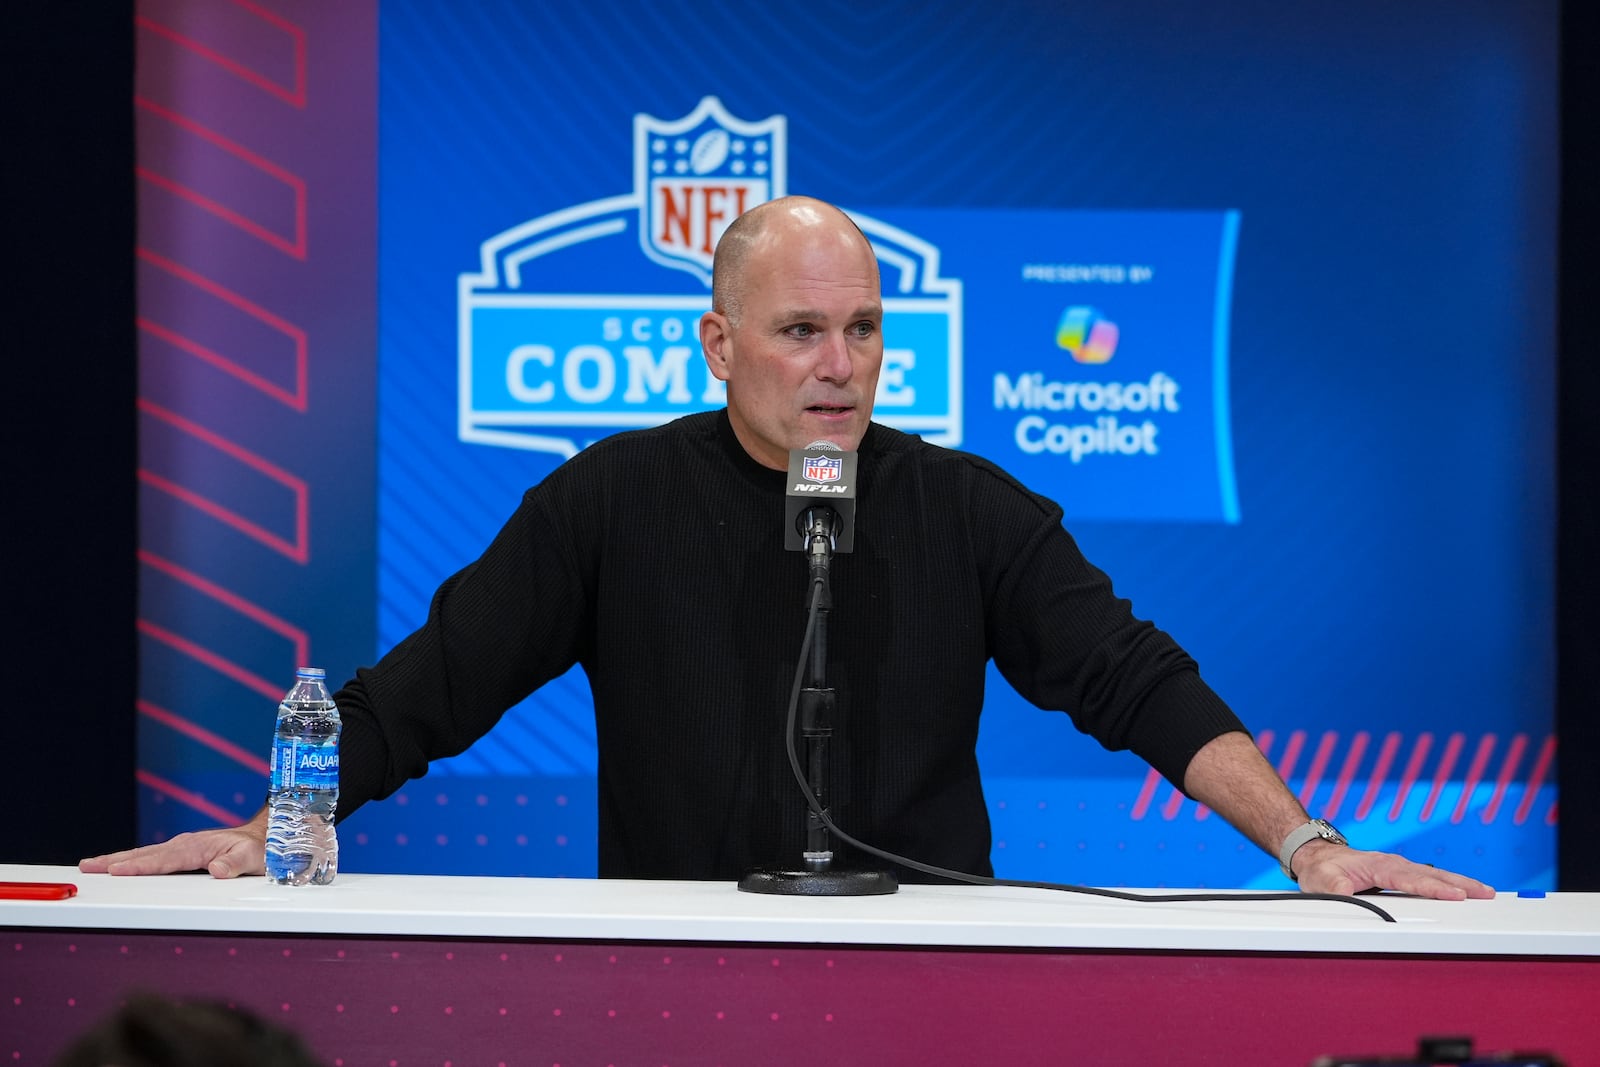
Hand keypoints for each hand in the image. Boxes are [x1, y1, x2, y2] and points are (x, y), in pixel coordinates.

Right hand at [79, 809, 267, 878]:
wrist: (263, 840)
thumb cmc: (258, 850)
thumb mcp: (253, 857)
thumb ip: (235, 864)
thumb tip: (217, 869)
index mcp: (198, 846)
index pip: (163, 860)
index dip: (139, 866)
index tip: (116, 871)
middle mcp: (185, 844)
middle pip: (144, 855)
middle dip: (115, 860)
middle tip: (87, 866)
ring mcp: (181, 847)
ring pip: (144, 855)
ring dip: (117, 859)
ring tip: (91, 865)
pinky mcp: (180, 852)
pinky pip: (151, 857)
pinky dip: (131, 861)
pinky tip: (117, 866)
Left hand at [1292, 838, 1494, 899]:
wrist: (1316, 856)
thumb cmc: (1320, 869)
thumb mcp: (1321, 881)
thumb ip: (1335, 889)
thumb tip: (1346, 894)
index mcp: (1377, 865)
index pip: (1410, 879)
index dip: (1433, 888)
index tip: (1456, 895)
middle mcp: (1392, 863)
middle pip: (1431, 874)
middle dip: (1459, 883)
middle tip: (1485, 893)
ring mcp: (1397, 866)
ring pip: (1433, 874)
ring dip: (1459, 882)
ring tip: (1485, 892)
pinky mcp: (1399, 872)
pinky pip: (1428, 877)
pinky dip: (1448, 882)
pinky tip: (1464, 889)